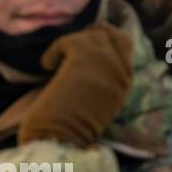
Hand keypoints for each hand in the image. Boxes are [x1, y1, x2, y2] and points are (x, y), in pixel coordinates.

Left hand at [17, 23, 132, 147]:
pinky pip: (70, 40)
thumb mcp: (96, 100)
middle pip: (111, 32)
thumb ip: (99, 79)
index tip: (81, 47)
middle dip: (90, 35)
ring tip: (55, 62)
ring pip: (90, 35)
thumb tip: (84, 58)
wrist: (61, 139)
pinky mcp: (85, 59)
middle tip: (69, 48)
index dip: (102, 39)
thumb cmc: (70, 127)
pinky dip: (54, 50)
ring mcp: (105, 63)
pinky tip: (46, 66)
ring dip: (70, 44)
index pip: (124, 42)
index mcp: (125, 82)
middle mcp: (121, 71)